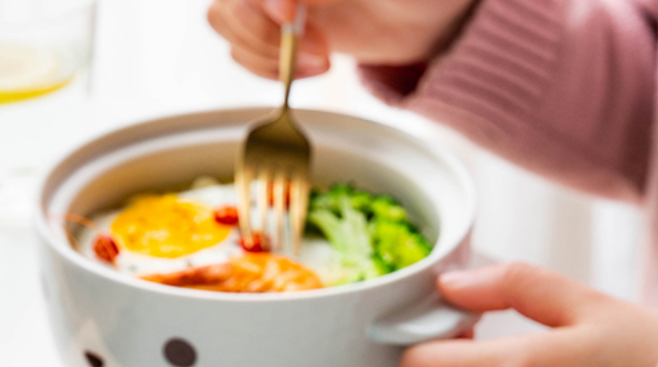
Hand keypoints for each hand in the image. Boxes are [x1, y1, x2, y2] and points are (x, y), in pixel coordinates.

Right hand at [206, 0, 476, 78]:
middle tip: (319, 47)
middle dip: (260, 28)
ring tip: (320, 59)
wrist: (433, 9)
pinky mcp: (278, 26)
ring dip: (264, 51)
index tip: (290, 17)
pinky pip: (242, 49)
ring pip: (224, 20)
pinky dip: (269, 69)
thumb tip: (289, 1)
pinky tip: (313, 67)